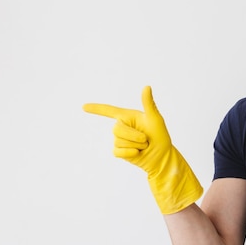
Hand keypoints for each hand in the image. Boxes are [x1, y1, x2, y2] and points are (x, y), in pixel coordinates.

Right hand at [83, 86, 202, 213]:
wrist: (162, 157)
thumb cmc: (161, 136)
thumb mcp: (155, 119)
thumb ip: (149, 104)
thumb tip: (146, 87)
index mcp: (128, 116)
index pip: (109, 110)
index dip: (96, 109)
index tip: (83, 107)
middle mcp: (122, 126)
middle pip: (116, 129)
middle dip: (133, 135)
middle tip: (146, 139)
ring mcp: (119, 139)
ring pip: (118, 141)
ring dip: (135, 145)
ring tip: (144, 145)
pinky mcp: (119, 151)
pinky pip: (118, 151)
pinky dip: (129, 153)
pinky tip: (138, 153)